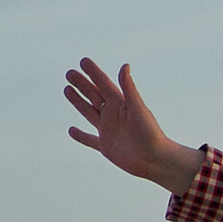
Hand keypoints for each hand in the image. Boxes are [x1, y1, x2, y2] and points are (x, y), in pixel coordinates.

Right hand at [64, 57, 197, 192]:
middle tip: (69, 73)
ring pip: (89, 112)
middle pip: (93, 96)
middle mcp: (113, 114)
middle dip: (82, 84)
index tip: (83, 61)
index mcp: (121, 103)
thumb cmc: (151, 133)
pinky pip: (90, 140)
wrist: (155, 160)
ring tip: (67, 89)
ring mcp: (108, 130)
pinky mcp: (106, 147)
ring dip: (78, 102)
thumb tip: (125, 65)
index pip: (104, 84)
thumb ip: (129, 88)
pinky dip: (81, 136)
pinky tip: (71, 130)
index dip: (93, 73)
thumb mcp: (138, 108)